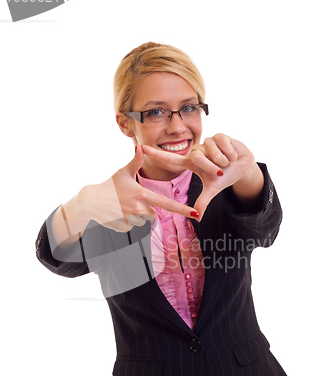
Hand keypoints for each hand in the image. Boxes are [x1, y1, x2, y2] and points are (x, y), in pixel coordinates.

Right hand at [78, 145, 199, 231]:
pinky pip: (132, 227)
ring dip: (136, 216)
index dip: (183, 209)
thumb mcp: (123, 173)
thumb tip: (141, 147)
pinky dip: (127, 222)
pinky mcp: (125, 228)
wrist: (90, 202)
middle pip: (153, 214)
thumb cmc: (108, 186)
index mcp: (142, 194)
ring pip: (142, 221)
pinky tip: (118, 214)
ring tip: (123, 207)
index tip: (195, 214)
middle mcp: (139, 208)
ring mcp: (132, 220)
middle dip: (147, 209)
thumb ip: (135, 162)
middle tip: (132, 201)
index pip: (167, 204)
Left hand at [142, 134, 262, 219]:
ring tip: (227, 162)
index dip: (155, 154)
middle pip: (197, 158)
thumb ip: (203, 201)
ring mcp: (208, 142)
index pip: (170, 158)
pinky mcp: (220, 135)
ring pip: (211, 152)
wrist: (243, 166)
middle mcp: (197, 151)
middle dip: (212, 168)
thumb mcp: (213, 189)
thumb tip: (198, 217)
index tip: (139, 148)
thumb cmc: (225, 176)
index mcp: (191, 163)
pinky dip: (230, 153)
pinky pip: (223, 145)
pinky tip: (232, 154)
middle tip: (221, 171)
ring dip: (222, 161)